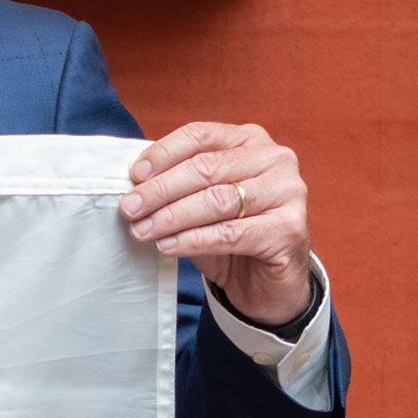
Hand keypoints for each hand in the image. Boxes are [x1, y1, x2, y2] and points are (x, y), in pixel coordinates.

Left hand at [117, 121, 316, 329]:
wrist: (268, 281)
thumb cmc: (230, 233)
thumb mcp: (202, 200)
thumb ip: (178, 184)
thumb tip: (134, 182)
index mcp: (250, 140)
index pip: (201, 136)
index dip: (163, 153)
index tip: (133, 176)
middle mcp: (274, 159)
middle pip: (206, 168)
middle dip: (161, 190)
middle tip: (129, 209)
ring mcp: (288, 192)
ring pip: (217, 200)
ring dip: (172, 217)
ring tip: (142, 230)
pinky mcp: (289, 229)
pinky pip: (231, 233)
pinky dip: (194, 240)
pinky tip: (168, 246)